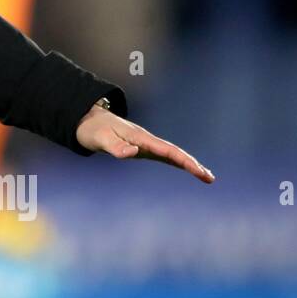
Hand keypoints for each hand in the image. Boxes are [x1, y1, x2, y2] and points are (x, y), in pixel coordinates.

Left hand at [75, 103, 213, 183]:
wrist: (87, 119)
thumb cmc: (93, 129)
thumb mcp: (100, 139)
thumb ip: (115, 146)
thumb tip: (134, 153)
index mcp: (139, 137)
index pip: (166, 150)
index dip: (183, 160)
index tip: (198, 170)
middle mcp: (146, 139)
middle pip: (174, 152)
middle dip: (192, 164)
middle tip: (210, 178)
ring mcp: (145, 143)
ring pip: (171, 153)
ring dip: (188, 163)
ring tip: (206, 176)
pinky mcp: (141, 147)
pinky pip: (164, 155)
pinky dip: (177, 161)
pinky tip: (186, 167)